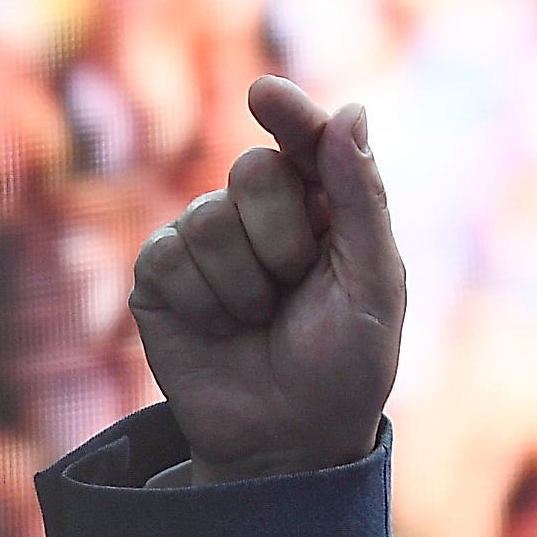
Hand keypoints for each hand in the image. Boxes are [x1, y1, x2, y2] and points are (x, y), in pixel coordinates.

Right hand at [129, 77, 406, 484]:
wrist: (288, 440)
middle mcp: (264, 217)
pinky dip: (205, 300)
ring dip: (246, 282)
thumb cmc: (345, 367)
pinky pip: (170, 255)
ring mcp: (208, 241)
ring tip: (261, 320)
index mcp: (327, 212)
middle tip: (297, 284)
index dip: (290, 116)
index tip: (266, 96)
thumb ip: (361, 199)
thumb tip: (350, 111)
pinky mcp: (162, 275)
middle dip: (283, 234)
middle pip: (255, 172)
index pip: (306, 144)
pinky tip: (221, 329)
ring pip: (209, 218)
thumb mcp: (374, 286)